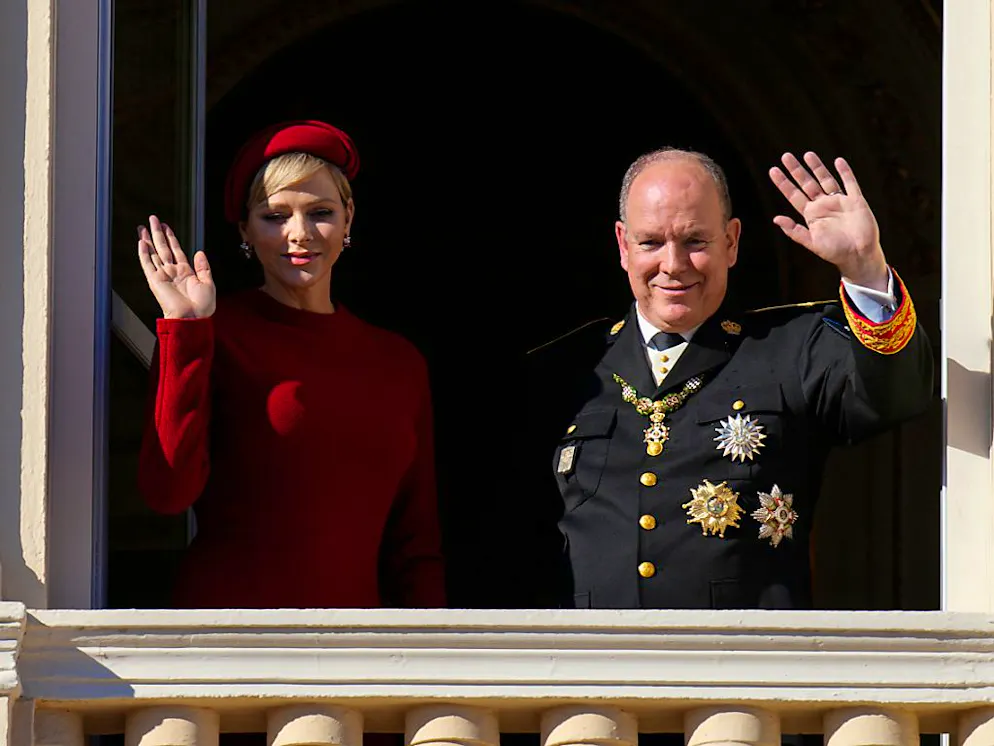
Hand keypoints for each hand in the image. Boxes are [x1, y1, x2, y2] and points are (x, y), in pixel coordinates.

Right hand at [137, 215, 215, 318]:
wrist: (192, 318)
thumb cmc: (202, 306)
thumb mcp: (208, 283)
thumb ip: (204, 267)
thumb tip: (199, 252)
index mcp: (186, 272)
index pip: (176, 250)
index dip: (171, 238)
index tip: (166, 226)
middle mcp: (172, 272)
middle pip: (162, 248)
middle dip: (158, 233)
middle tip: (152, 219)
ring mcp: (163, 275)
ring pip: (153, 253)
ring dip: (148, 239)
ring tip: (143, 227)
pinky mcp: (155, 281)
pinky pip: (147, 264)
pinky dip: (143, 253)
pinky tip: (141, 242)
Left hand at [768, 152, 888, 290]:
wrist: (858, 255)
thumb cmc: (834, 252)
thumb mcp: (811, 243)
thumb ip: (794, 231)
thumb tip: (776, 219)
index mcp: (811, 214)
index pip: (793, 195)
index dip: (783, 183)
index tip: (773, 170)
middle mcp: (823, 205)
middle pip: (807, 183)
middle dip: (796, 170)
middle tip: (785, 156)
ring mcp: (839, 201)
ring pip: (826, 179)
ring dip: (817, 167)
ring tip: (807, 154)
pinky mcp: (855, 201)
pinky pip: (850, 183)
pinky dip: (845, 172)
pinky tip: (838, 161)